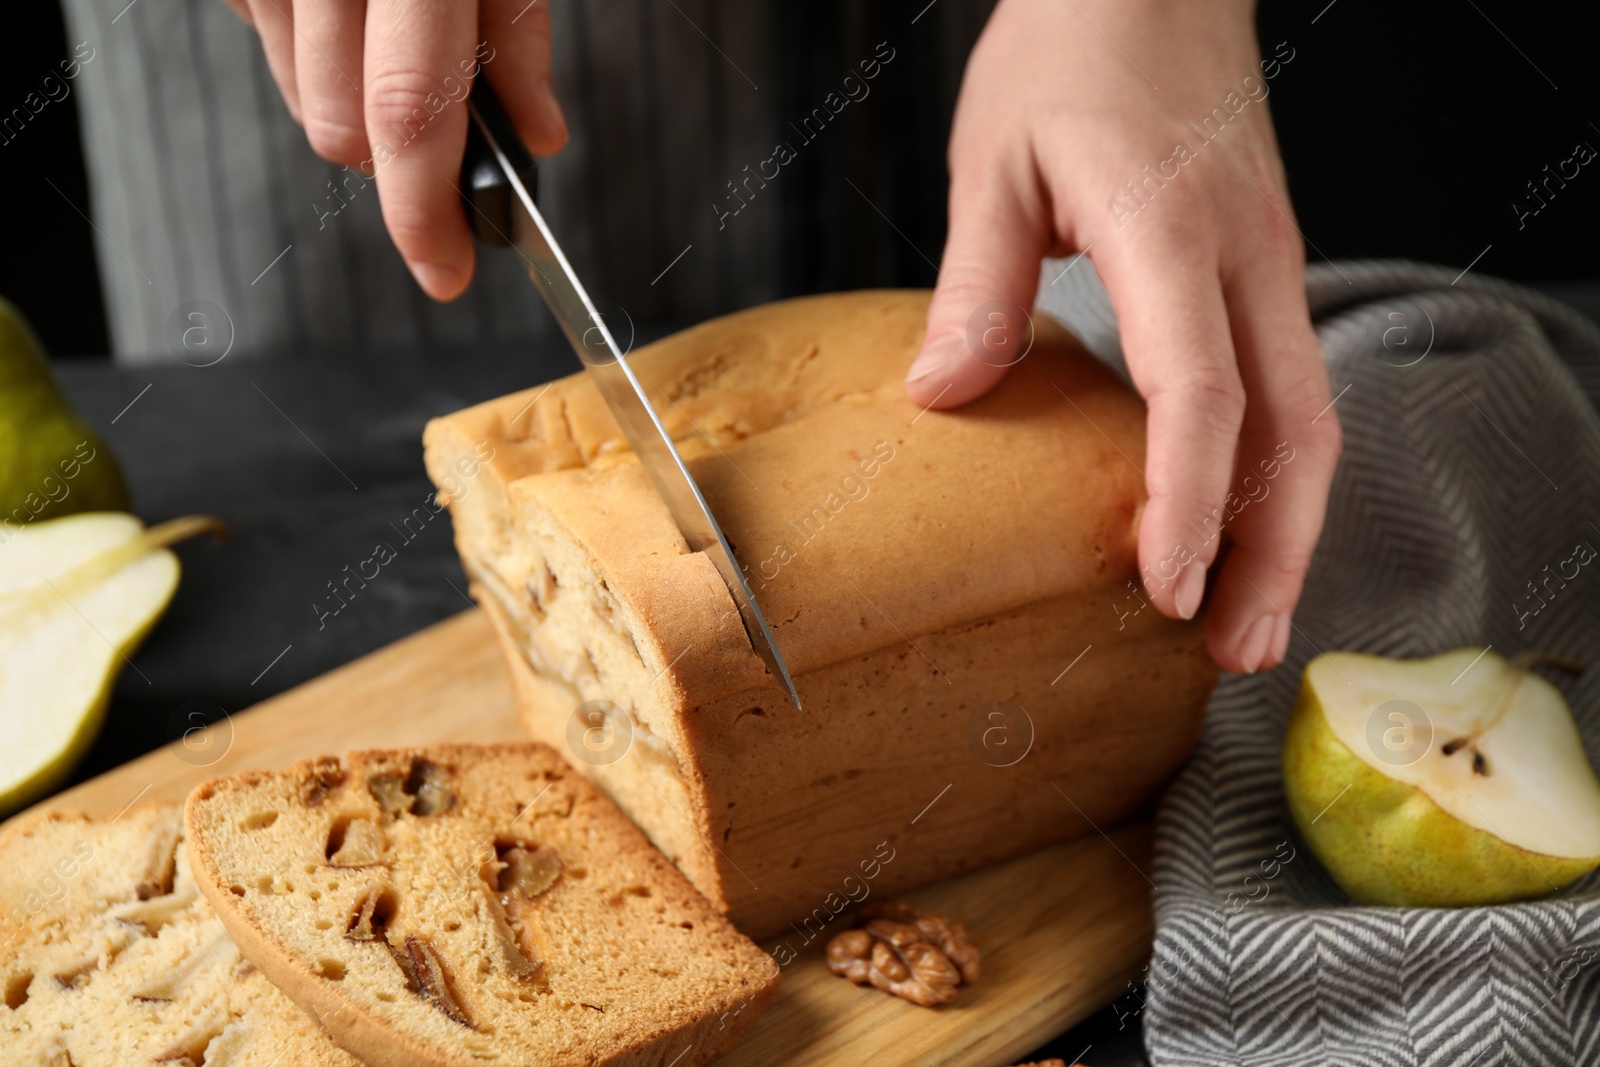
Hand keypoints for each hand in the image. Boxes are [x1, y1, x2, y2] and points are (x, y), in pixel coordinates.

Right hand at [223, 0, 567, 298]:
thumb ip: (516, 35)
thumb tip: (536, 136)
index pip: (408, 110)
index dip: (425, 207)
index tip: (446, 268)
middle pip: (342, 129)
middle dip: (397, 161)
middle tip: (446, 127)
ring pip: (302, 101)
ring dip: (355, 105)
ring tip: (396, 42)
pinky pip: (267, 46)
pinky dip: (314, 55)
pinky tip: (349, 14)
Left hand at [907, 0, 1340, 673]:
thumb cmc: (1073, 49)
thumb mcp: (998, 156)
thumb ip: (980, 280)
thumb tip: (944, 395)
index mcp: (1169, 232)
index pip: (1198, 392)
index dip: (1186, 501)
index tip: (1166, 589)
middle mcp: (1244, 259)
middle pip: (1292, 432)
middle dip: (1271, 556)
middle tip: (1232, 654)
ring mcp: (1269, 263)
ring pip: (1309, 420)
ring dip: (1287, 531)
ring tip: (1246, 624)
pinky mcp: (1265, 268)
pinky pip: (1287, 389)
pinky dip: (1272, 476)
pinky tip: (1241, 527)